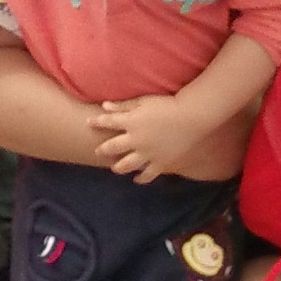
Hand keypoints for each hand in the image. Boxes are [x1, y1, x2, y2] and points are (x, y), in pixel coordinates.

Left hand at [89, 88, 221, 182]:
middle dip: (103, 149)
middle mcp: (136, 140)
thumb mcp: (143, 101)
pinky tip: (137, 179)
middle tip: (98, 151)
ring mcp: (148, 153)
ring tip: (115, 168)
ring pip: (127, 165)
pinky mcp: (160, 163)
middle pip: (113, 147)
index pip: (107, 122)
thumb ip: (123, 106)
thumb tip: (104, 106)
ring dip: (118, 167)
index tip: (88, 123)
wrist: (192, 117)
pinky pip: (148, 174)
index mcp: (131, 122)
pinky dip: (141, 178)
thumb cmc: (167, 105)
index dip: (96, 122)